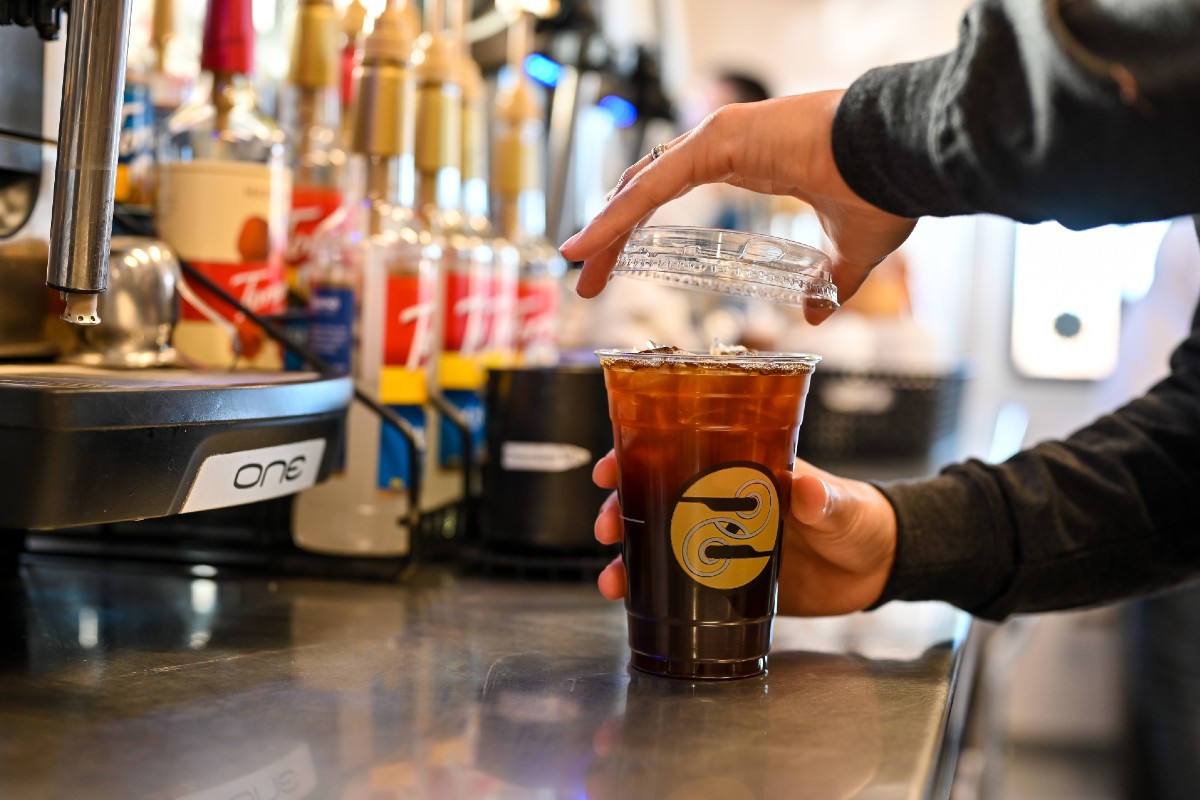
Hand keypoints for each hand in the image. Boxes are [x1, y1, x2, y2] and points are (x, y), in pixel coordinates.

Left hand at [558, 91, 916, 322]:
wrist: (906, 156)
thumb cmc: (885, 188)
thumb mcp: (851, 252)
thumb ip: (828, 281)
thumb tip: (816, 315)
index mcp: (745, 162)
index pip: (670, 195)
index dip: (638, 231)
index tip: (613, 268)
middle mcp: (723, 145)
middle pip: (647, 192)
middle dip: (612, 234)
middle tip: (585, 276)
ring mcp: (718, 136)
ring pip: (644, 184)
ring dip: (606, 226)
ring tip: (574, 261)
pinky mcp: (720, 137)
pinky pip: (657, 181)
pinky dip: (620, 212)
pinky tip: (590, 241)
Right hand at [592, 450, 896, 616]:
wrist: (877, 569)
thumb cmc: (862, 518)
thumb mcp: (845, 504)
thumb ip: (824, 496)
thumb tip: (805, 486)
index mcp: (744, 468)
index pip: (682, 448)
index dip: (639, 452)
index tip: (611, 464)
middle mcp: (723, 500)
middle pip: (656, 494)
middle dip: (620, 507)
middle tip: (604, 525)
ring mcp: (721, 539)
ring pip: (659, 539)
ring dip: (628, 554)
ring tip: (610, 578)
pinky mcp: (728, 577)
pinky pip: (680, 579)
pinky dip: (652, 587)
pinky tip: (630, 598)